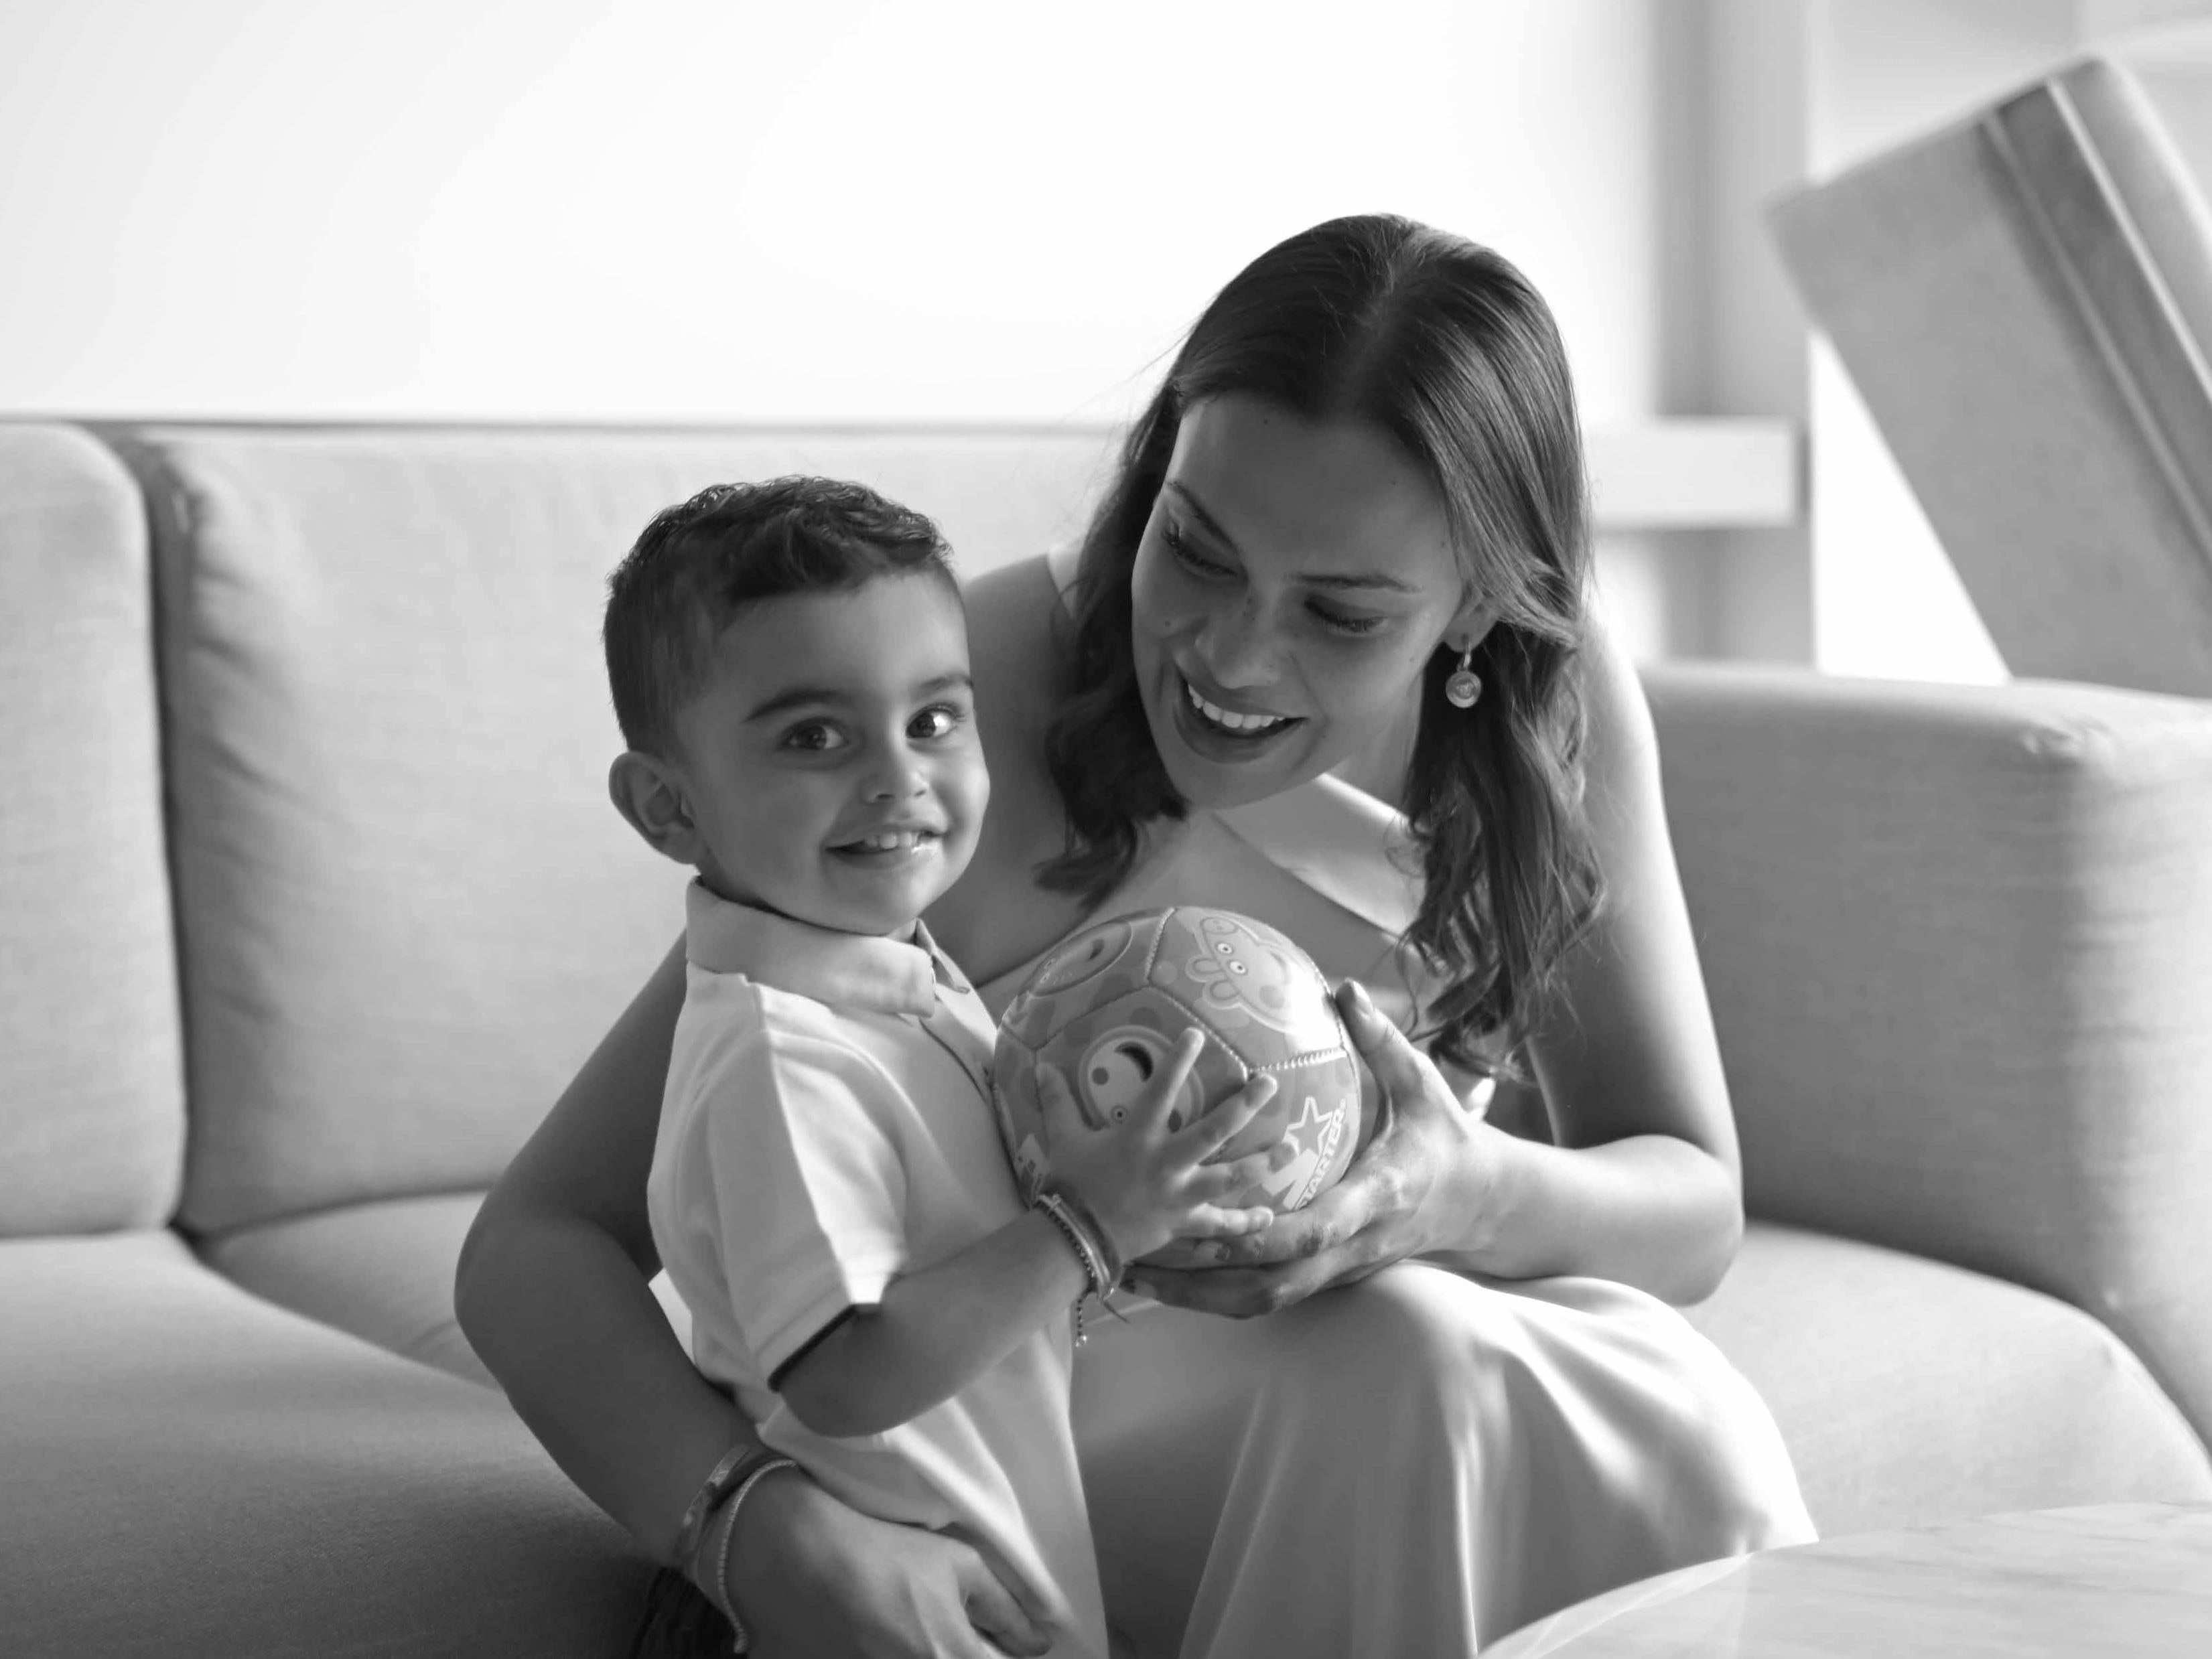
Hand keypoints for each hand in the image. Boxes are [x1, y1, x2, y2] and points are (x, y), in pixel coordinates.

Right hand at [727, 1467, 1052, 1657]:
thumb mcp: (961, 1565)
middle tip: (965, 1631)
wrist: (795, 1557)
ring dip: (934, 1653)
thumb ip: (1008, 1610)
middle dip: (972, 1650)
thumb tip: (1039, 1643)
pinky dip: (894, 1653)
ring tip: (916, 1628)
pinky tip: (886, 1637)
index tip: (1006, 1644)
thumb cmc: (884, 1553)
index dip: (1010, 1655)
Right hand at [1036, 1026, 1279, 1263]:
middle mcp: (1166, 1163)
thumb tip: (1042, 1066)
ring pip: (1231, 1177)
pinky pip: (1220, 1224)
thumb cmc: (1071, 1184)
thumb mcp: (1064, 1138)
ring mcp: (1179, 1195)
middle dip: (1245, 1106)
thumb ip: (1058, 1101)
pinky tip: (1269, 1217)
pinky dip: (1245, 1222)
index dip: (1178, 1061)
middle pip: (1215, 1131)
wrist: (1075, 1238)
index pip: (1161, 1090)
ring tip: (1292, 1148)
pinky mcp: (1184, 1223)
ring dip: (1262, 1162)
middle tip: (1269, 1083)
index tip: (1198, 1034)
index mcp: (1137, 1136)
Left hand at [1126, 979, 1503, 1318]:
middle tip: (1145, 1258)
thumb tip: (1344, 987)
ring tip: (1141, 1280)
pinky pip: (1272, 1293)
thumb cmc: (1445, 1135)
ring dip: (1206, 1297)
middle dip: (1211, 1277)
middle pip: (1278, 1281)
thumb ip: (1380, 1041)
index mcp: (1377, 1197)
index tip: (1217, 1225)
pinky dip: (1223, 1293)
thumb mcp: (1421, 1084)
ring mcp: (1342, 1268)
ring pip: (1268, 1298)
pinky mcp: (1332, 1275)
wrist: (1481, 1202)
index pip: (1321, 1225)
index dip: (1269, 1232)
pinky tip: (1177, 1281)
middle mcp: (1355, 1244)